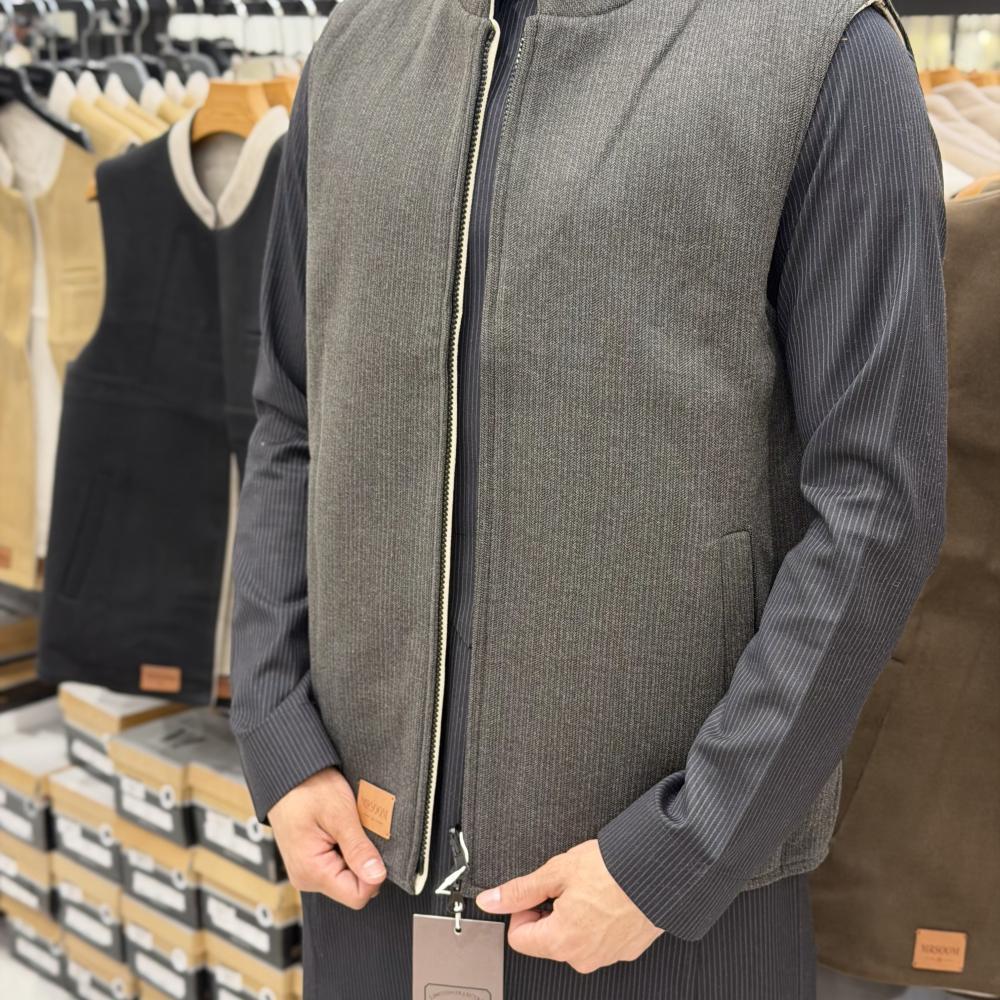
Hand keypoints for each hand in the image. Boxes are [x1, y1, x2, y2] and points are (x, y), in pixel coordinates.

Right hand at [268, 767, 386, 908]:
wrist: (286, 773)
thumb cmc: (308, 788)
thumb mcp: (340, 815)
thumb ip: (358, 849)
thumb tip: (378, 876)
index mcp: (312, 872)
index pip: (357, 896)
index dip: (374, 874)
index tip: (374, 846)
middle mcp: (307, 878)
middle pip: (353, 887)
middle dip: (364, 861)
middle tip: (357, 830)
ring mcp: (307, 870)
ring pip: (348, 875)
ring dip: (356, 853)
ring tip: (347, 827)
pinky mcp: (310, 861)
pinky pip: (338, 864)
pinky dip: (346, 848)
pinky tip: (341, 829)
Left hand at [475, 839, 663, 973]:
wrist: (661, 870)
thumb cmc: (615, 869)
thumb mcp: (557, 871)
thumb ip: (520, 890)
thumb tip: (491, 900)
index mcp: (561, 942)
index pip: (519, 938)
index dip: (522, 910)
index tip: (536, 892)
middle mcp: (583, 958)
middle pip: (546, 939)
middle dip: (550, 911)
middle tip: (567, 884)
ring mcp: (606, 957)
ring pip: (574, 938)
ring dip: (574, 914)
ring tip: (591, 887)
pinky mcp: (625, 949)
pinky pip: (599, 938)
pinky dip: (597, 919)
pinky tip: (607, 896)